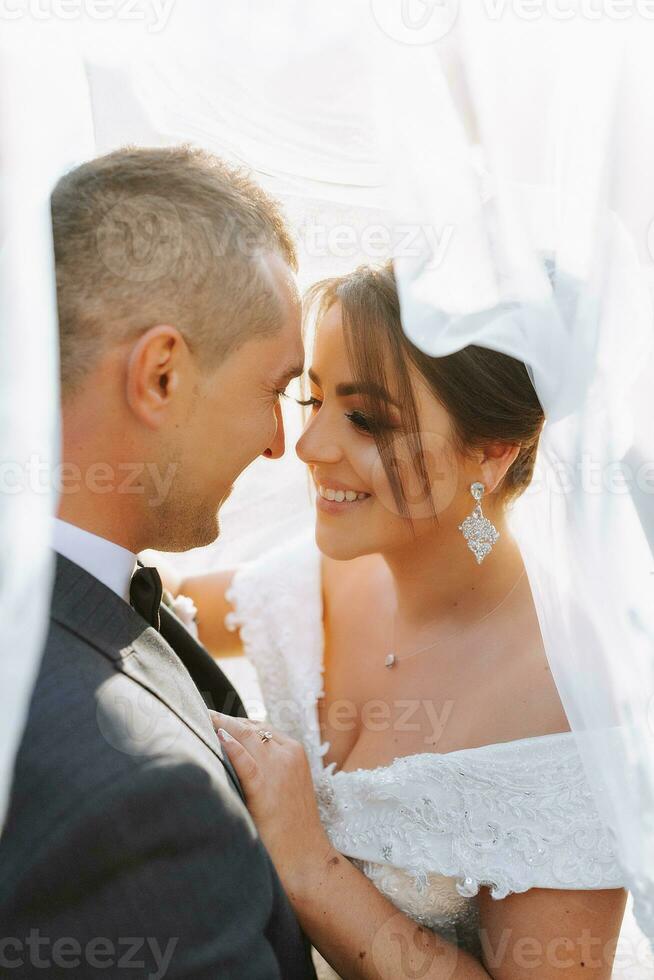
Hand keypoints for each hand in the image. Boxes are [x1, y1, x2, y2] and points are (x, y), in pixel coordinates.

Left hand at [210, 712, 335, 894]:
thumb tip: (234, 753)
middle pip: (250, 727)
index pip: (259, 727)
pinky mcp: (266, 787)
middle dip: (223, 721)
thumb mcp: (285, 787)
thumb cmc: (291, 827)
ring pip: (245, 735)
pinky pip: (245, 760)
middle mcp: (288, 753)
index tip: (213, 720)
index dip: (235, 723)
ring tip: (198, 720)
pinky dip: (231, 747)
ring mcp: (279, 768)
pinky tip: (217, 738)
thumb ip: (267, 768)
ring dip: (220, 726)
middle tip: (199, 715)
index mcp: (294, 751)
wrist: (306, 858)